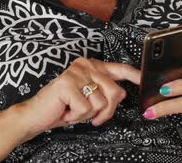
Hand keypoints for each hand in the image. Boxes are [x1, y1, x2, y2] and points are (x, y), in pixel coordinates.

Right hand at [15, 57, 140, 139]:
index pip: (120, 68)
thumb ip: (107, 93)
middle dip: (106, 110)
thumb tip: (124, 92)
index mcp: (92, 66)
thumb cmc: (63, 107)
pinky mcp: (67, 84)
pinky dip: (76, 116)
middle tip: (91, 115)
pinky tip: (66, 110)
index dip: (135, 76)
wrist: (35, 115)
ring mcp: (76, 73)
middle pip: (114, 92)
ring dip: (88, 114)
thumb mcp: (90, 100)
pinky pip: (86, 108)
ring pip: (101, 102)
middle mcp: (85, 66)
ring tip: (74, 109)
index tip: (146, 80)